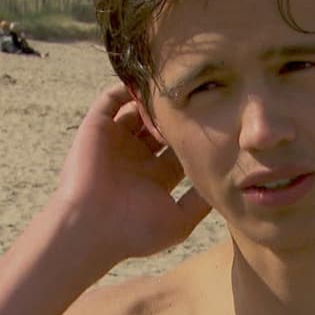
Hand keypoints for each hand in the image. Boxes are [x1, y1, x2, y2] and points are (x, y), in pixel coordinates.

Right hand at [53, 86, 210, 262]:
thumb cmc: (135, 230)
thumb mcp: (179, 221)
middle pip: (160, 127)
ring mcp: (116, 142)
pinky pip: (111, 100)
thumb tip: (224, 185)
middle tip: (197, 101)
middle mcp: (136, 157)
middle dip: (176, 116)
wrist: (90, 227)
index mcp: (155, 177)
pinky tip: (146, 84)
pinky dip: (126, 89)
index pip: (179, 148)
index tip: (217, 122)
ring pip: (138, 111)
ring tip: (173, 94)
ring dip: (154, 103)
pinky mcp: (96, 128)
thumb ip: (200, 202)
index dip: (194, 135)